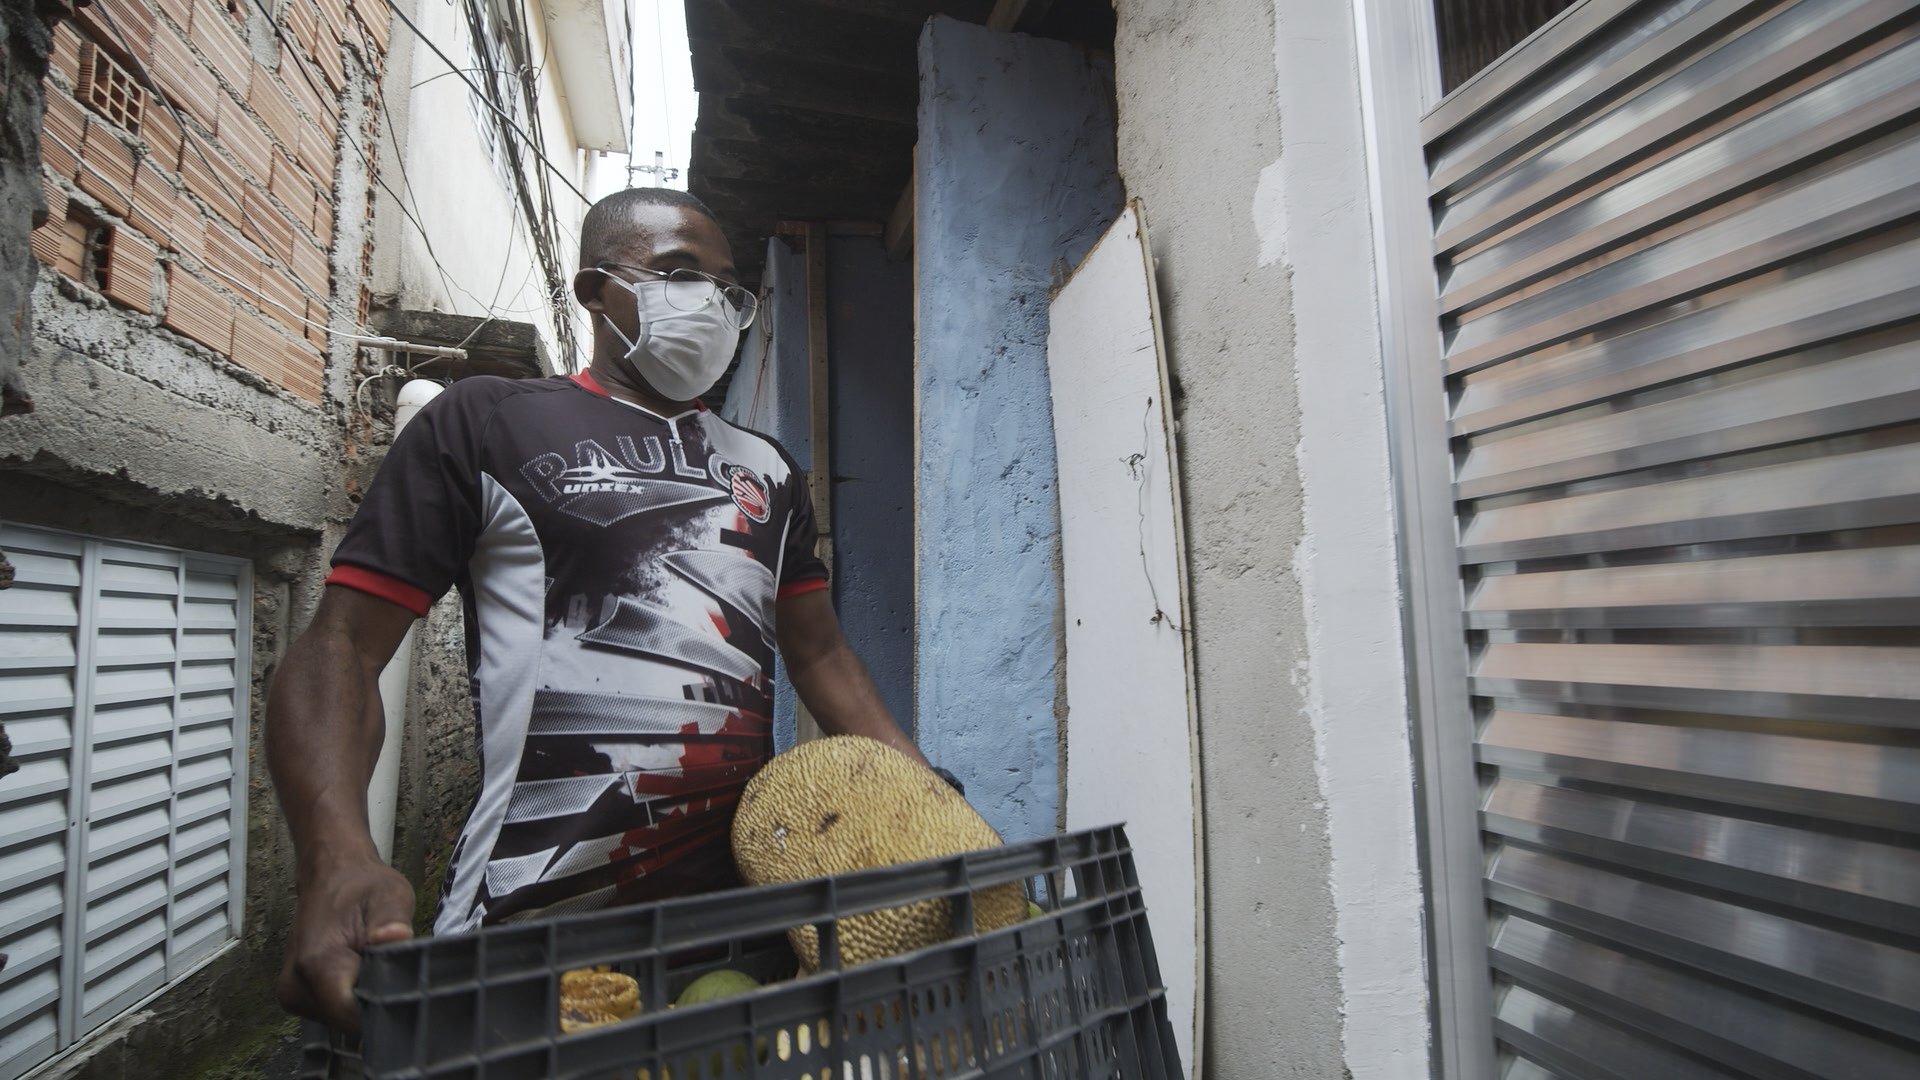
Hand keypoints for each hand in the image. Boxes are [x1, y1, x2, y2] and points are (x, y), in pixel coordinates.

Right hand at [276, 854, 415, 1032]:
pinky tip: (353, 968)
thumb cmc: (361, 886)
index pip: (351, 1017)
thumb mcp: (389, 896)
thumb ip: (392, 921)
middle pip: (346, 1020)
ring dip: (359, 996)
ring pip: (339, 1018)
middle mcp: (295, 986)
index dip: (380, 1007)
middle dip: (372, 999)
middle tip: (381, 963)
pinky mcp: (293, 996)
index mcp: (317, 964)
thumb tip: (396, 937)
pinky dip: (346, 994)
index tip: (396, 984)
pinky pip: (330, 1010)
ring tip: (365, 961)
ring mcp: (290, 994)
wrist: (329, 875)